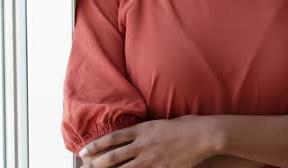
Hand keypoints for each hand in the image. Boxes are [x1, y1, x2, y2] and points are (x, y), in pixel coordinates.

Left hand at [79, 116, 218, 167]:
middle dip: (96, 165)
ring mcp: (151, 158)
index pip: (113, 138)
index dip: (96, 145)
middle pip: (113, 157)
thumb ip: (149, 130)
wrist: (204, 135)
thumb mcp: (164, 123)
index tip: (84, 152)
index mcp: (143, 130)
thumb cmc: (188, 126)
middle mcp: (143, 144)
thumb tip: (140, 134)